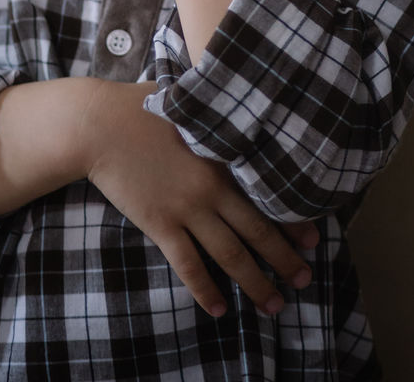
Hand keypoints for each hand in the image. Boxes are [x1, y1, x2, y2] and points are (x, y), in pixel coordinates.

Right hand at [81, 80, 316, 316]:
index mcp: (223, 156)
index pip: (267, 194)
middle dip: (284, 260)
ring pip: (230, 255)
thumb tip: (236, 108)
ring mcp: (186, 209)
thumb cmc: (142, 106)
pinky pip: (188, 265)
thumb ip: (216, 116)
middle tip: (305, 281)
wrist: (99, 125)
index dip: (292, 220)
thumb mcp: (190, 104)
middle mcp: (212, 188)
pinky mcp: (160, 224)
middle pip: (257, 232)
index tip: (314, 240)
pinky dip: (205, 290)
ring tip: (274, 305)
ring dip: (255, 283)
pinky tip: (218, 309)